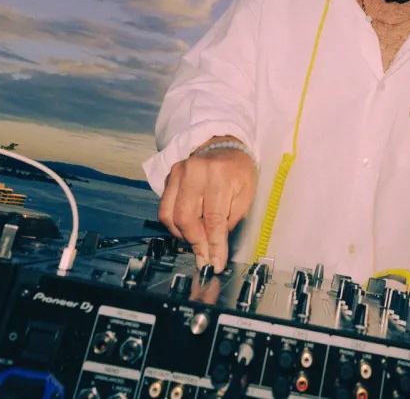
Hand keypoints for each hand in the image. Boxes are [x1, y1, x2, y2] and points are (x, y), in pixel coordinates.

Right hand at [157, 140, 256, 272]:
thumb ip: (230, 220)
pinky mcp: (168, 177)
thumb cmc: (238, 172)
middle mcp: (194, 171)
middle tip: (205, 257)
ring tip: (197, 241)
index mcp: (219, 175)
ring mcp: (178, 172)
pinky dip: (174, 224)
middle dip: (196, 243)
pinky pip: (164, 208)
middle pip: (186, 218)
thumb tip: (215, 248)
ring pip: (170, 215)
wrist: (224, 146)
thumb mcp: (245, 195)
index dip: (214, 245)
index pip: (213, 218)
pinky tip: (187, 228)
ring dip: (183, 235)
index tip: (215, 263)